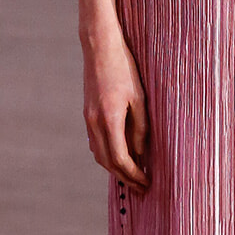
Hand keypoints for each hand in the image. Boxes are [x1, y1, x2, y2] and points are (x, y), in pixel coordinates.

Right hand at [83, 26, 150, 191]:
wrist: (99, 48)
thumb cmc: (124, 69)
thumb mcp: (139, 99)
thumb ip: (140, 128)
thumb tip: (140, 154)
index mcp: (109, 120)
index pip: (121, 159)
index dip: (134, 175)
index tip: (146, 183)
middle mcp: (94, 123)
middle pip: (107, 162)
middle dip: (124, 177)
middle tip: (141, 187)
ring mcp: (88, 118)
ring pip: (98, 154)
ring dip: (114, 168)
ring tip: (132, 175)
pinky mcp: (87, 113)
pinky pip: (95, 142)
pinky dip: (106, 154)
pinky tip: (119, 155)